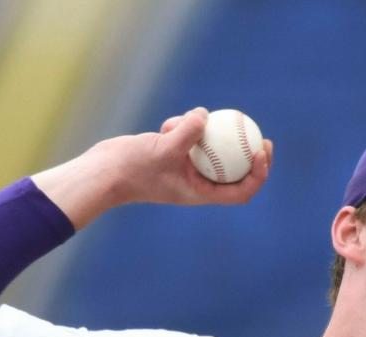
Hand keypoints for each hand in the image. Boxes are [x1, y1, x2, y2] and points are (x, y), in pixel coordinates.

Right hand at [32, 107, 272, 227]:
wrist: (104, 171)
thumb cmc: (132, 168)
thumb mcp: (162, 149)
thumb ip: (186, 133)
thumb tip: (205, 115)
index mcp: (200, 192)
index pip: (241, 190)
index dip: (258, 174)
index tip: (261, 152)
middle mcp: (197, 183)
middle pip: (235, 170)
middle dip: (249, 153)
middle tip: (260, 134)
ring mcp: (185, 168)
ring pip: (210, 147)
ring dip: (203, 131)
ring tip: (182, 125)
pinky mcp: (174, 153)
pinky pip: (190, 136)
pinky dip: (183, 126)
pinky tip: (167, 125)